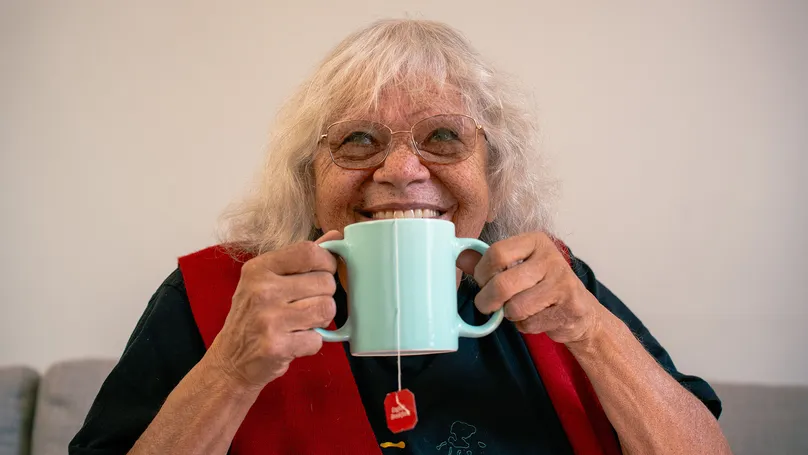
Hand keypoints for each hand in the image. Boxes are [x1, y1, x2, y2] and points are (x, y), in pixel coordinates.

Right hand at [206, 231, 342, 388]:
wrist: (229, 360)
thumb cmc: (254, 316)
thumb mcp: (268, 280)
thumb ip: (302, 258)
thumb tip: (337, 235)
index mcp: (259, 268)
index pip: (309, 251)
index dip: (326, 262)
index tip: (322, 274)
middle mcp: (262, 290)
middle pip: (325, 282)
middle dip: (324, 296)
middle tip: (304, 306)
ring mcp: (268, 318)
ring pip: (326, 309)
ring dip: (321, 320)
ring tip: (301, 323)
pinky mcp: (276, 346)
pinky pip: (318, 339)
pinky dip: (311, 343)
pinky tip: (294, 342)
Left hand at [458, 232, 603, 344]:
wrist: (579, 310)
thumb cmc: (540, 285)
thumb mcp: (516, 266)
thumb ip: (488, 262)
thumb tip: (460, 256)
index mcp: (535, 241)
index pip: (497, 253)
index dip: (482, 273)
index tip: (481, 282)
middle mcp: (551, 258)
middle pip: (503, 284)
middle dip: (487, 300)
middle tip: (486, 305)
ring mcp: (563, 283)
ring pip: (516, 307)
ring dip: (509, 315)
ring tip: (518, 308)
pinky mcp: (569, 307)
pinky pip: (530, 323)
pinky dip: (525, 326)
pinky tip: (536, 317)